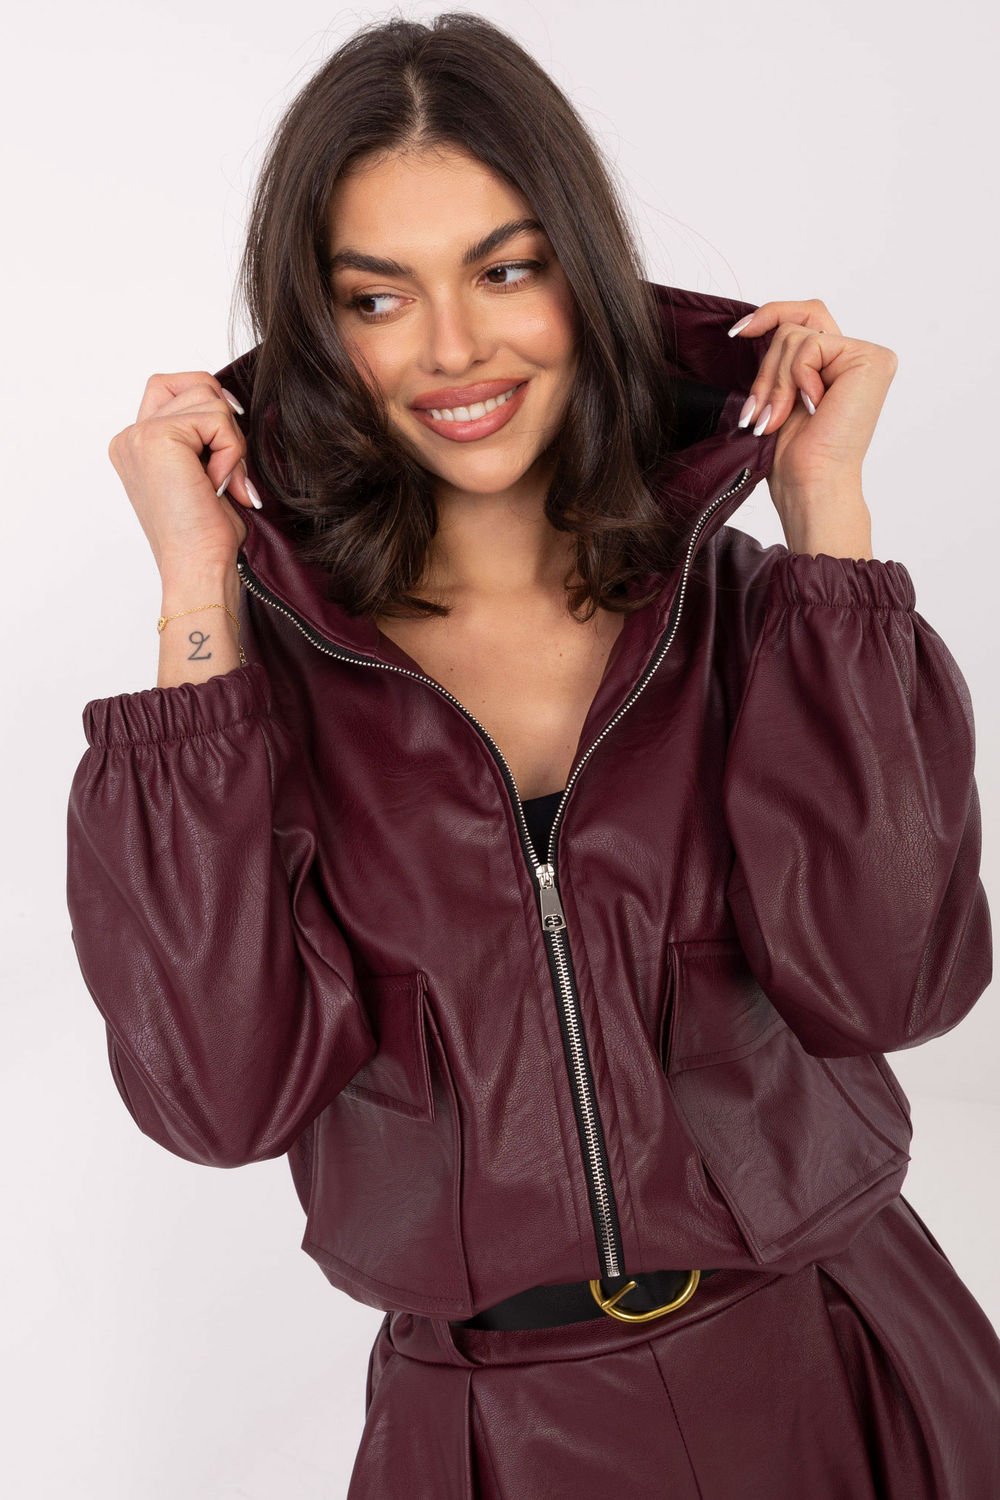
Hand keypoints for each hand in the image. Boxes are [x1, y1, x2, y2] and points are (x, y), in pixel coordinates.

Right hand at [107, 371, 255, 580]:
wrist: (197, 568)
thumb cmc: (206, 536)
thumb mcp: (205, 472)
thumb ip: (204, 435)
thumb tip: (229, 403)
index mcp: (136, 445)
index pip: (173, 388)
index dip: (210, 408)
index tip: (229, 449)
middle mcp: (130, 437)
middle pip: (193, 384)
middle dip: (224, 422)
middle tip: (229, 471)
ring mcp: (139, 435)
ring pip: (209, 397)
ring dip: (231, 443)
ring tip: (222, 483)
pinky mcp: (157, 437)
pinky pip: (216, 418)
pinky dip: (231, 452)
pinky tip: (219, 486)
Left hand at [729, 299, 897, 500]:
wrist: (810, 482)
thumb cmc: (795, 454)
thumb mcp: (778, 393)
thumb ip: (777, 357)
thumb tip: (748, 325)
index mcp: (836, 364)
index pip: (804, 316)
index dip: (771, 314)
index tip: (738, 332)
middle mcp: (856, 357)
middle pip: (795, 324)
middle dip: (767, 368)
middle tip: (761, 411)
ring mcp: (867, 356)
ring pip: (795, 335)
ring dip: (776, 382)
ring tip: (779, 417)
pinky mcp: (871, 359)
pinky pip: (810, 345)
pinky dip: (797, 378)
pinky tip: (812, 407)